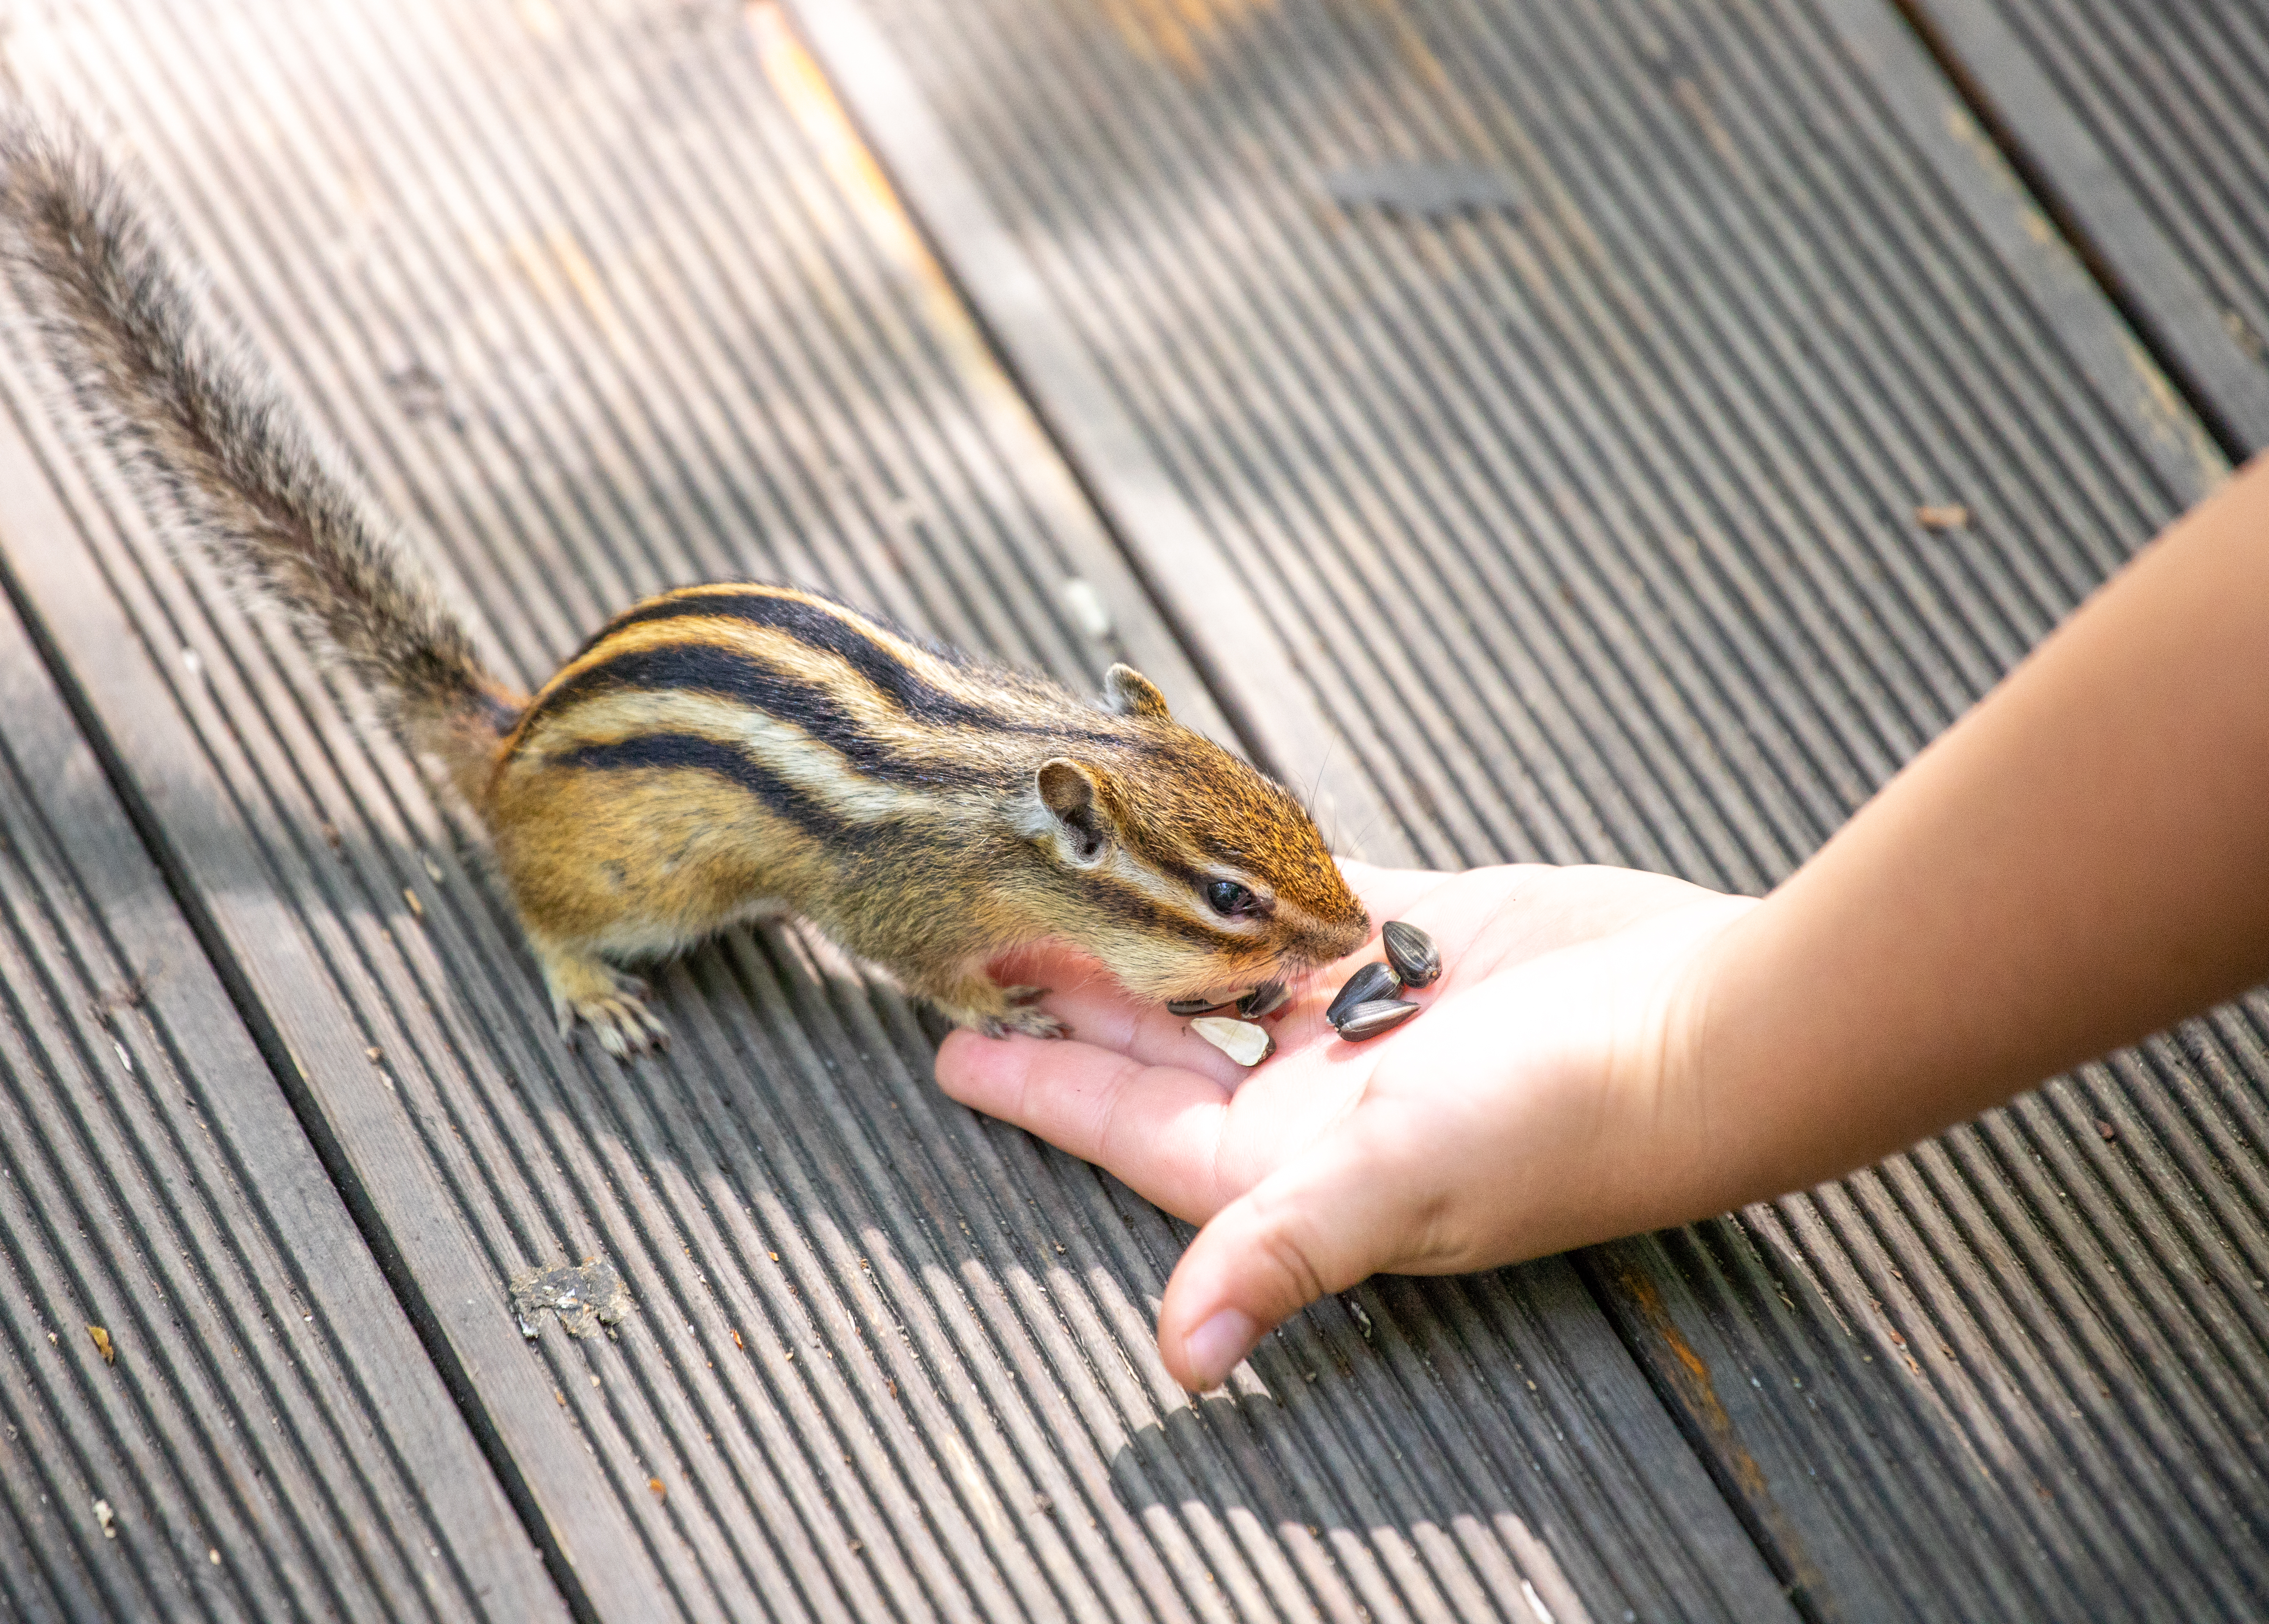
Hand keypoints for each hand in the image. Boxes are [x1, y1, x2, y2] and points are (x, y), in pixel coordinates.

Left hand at [935, 861, 1757, 1391]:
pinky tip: (1194, 828)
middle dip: (1073, 1000)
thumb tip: (1182, 1366)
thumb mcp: (1397, 1182)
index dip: (1039, 1091)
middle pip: (1162, 1045)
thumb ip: (1276, 1251)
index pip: (1129, 1128)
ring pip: (1225, 964)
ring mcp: (1372, 1013)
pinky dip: (1253, 865)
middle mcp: (1321, 1096)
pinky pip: (1310, 896)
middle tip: (977, 937)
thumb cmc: (1562, 1121)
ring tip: (1063, 868)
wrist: (1713, 1032)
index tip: (950, 1050)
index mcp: (1294, 1161)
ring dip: (1149, 925)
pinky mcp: (1426, 934)